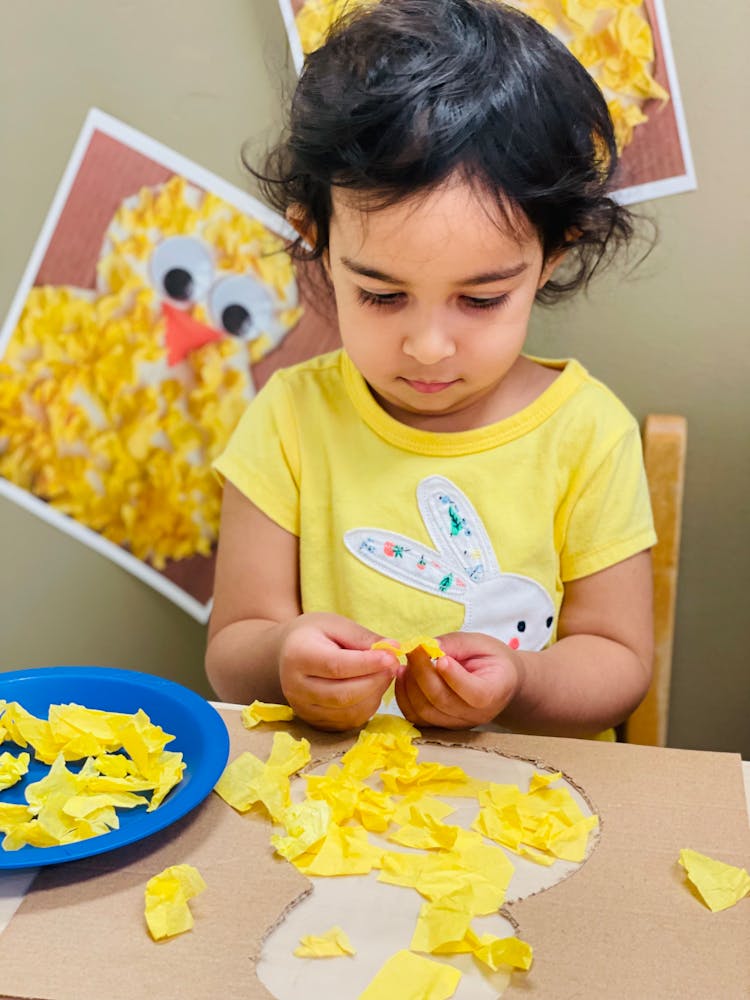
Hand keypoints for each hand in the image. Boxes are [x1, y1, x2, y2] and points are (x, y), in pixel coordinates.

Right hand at [279, 613, 398, 731]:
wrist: (288, 654)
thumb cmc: (314, 635)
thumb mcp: (336, 625)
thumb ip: (363, 637)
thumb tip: (393, 648)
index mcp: (298, 656)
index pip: (336, 666)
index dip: (367, 664)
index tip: (391, 656)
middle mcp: (296, 687)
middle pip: (342, 694)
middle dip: (375, 681)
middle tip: (393, 665)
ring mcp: (304, 709)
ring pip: (348, 712)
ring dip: (375, 695)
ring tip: (385, 675)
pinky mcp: (315, 722)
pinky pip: (348, 721)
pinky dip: (368, 706)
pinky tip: (373, 688)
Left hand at [395, 631, 521, 728]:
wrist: (498, 681)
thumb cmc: (491, 658)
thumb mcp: (480, 643)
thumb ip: (456, 644)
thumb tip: (428, 645)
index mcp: (494, 693)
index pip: (476, 694)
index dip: (455, 677)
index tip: (441, 657)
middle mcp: (476, 715)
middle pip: (443, 700)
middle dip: (423, 673)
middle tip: (414, 649)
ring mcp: (457, 724)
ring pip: (426, 711)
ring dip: (410, 685)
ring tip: (407, 662)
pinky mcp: (440, 725)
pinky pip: (416, 717)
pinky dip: (404, 697)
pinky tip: (403, 676)